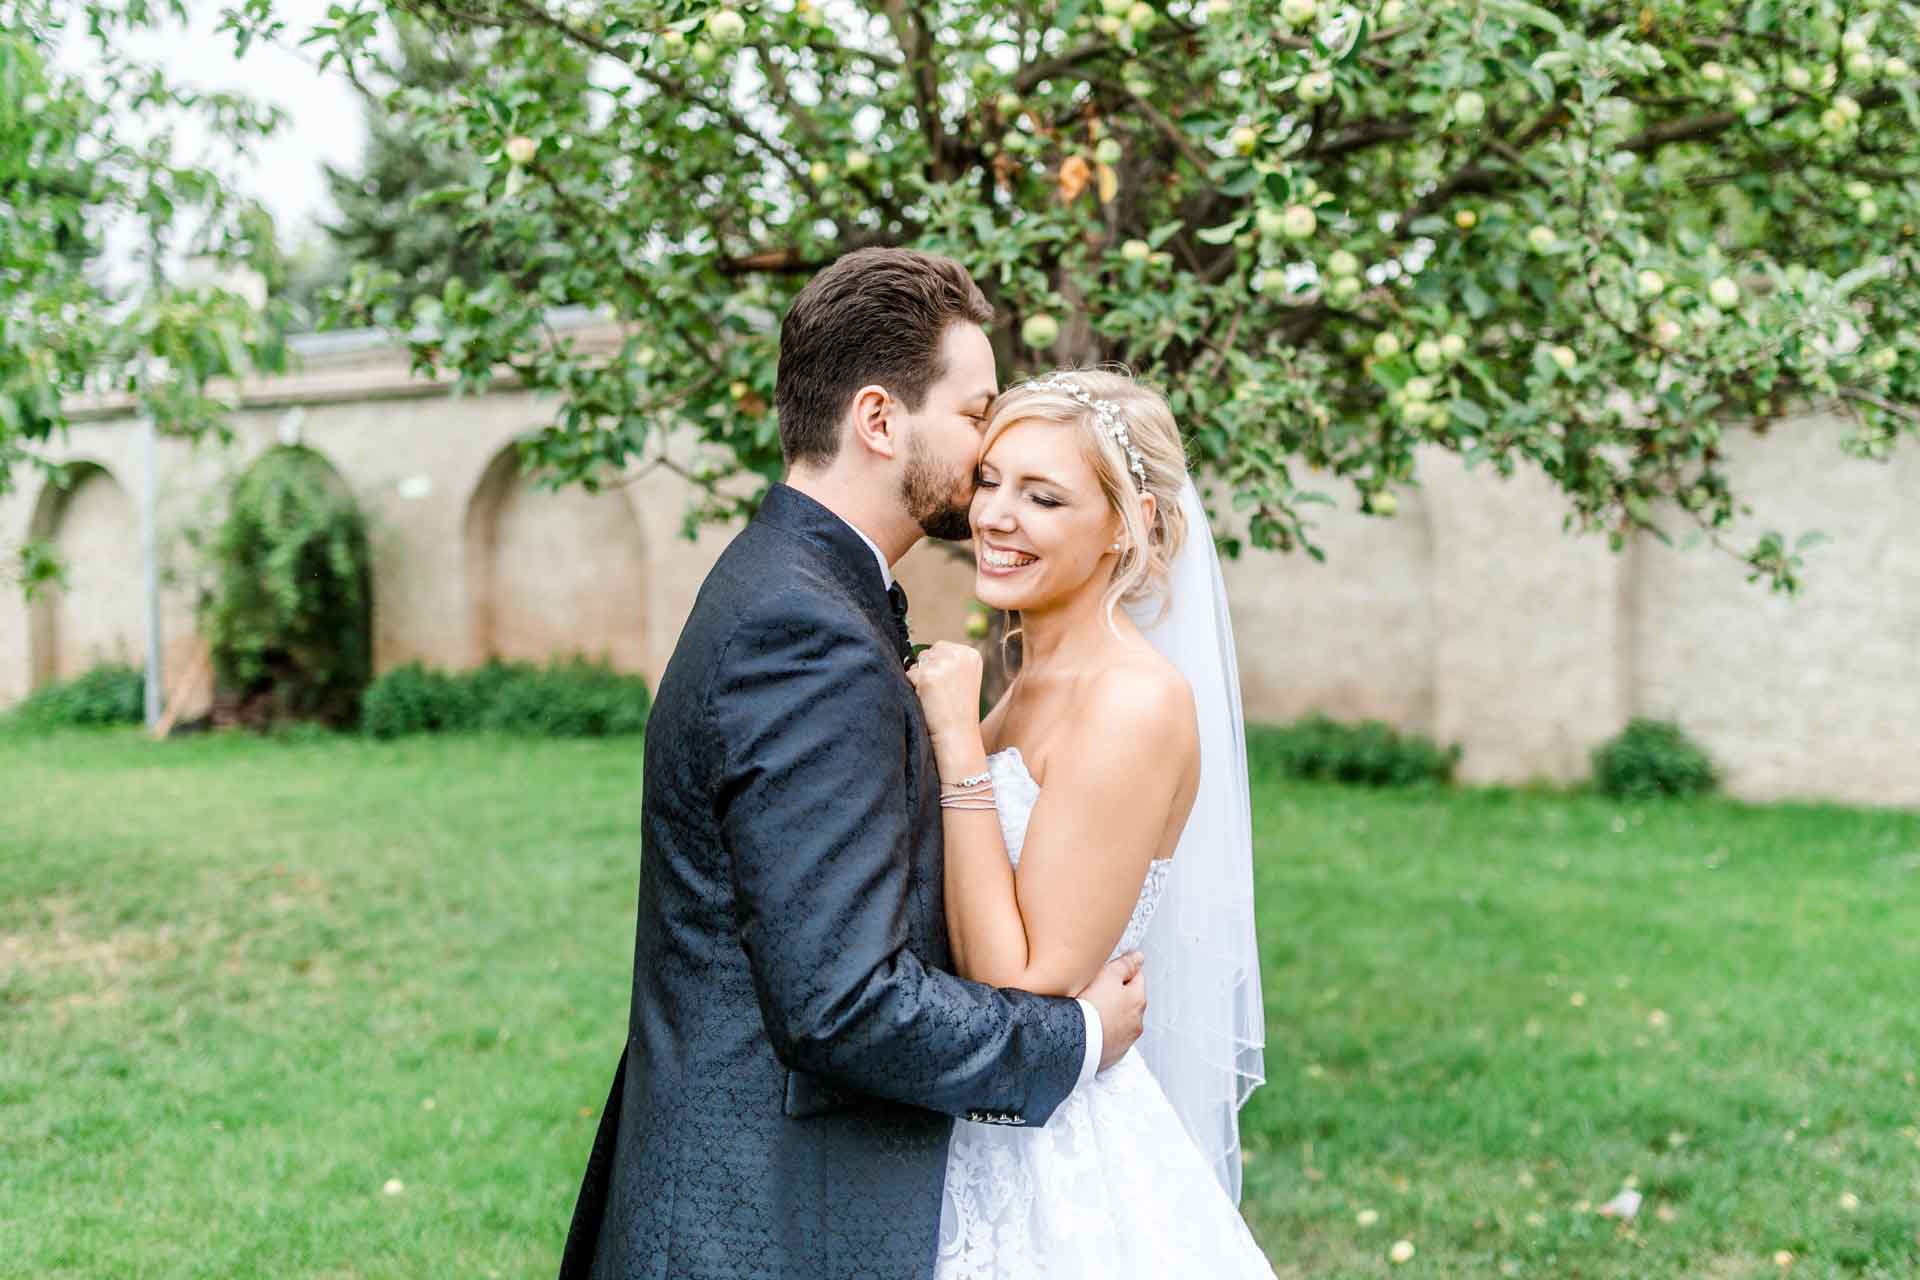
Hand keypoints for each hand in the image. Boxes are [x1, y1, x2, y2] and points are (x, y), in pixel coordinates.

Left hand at [905, 640, 985, 746]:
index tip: (948, 687)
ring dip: (919, 680)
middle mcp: (959, 654)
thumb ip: (948, 661)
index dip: (937, 668)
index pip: (941, 648)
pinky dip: (913, 688)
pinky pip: (909, 675)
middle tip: (941, 694)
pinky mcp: (928, 675)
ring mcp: (944, 664)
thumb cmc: (957, 710)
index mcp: (971, 654)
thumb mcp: (963, 678)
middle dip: (927, 671)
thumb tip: (919, 654)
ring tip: (934, 697)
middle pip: (927, 653)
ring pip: (916, 664)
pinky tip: (927, 700)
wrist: (957, 735)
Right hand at [1078, 950, 1146, 1071]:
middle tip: (1094, 990)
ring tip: (1089, 1010)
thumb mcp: (1107, 975)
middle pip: (1128, 1000)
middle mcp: (1137, 1022)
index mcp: (1138, 1000)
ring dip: (1109, 1014)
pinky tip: (1088, 1027)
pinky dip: (1102, 1032)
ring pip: (1120, 1020)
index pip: (1137, 977)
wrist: (1074, 1041)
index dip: (1121, 970)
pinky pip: (1109, 1037)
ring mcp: (1125, 1040)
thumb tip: (1138, 957)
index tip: (1107, 971)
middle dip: (1115, 994)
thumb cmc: (1091, 1006)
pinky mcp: (1111, 1054)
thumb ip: (1125, 965)